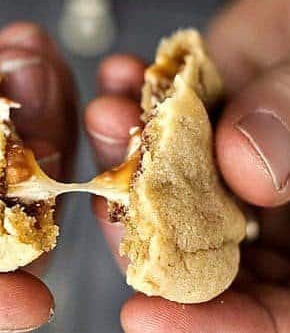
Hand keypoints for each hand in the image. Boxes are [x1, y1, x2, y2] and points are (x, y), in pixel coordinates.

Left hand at [85, 0, 289, 331]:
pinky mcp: (190, 132)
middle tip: (108, 184)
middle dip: (138, 220)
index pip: (276, 316)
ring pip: (159, 192)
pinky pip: (152, 132)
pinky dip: (129, 105)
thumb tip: (247, 168)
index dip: (216, 327)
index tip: (140, 315)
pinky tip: (120, 73)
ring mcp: (222, 173)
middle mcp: (269, 216)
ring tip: (109, 110)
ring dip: (124, 154)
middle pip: (194, 254)